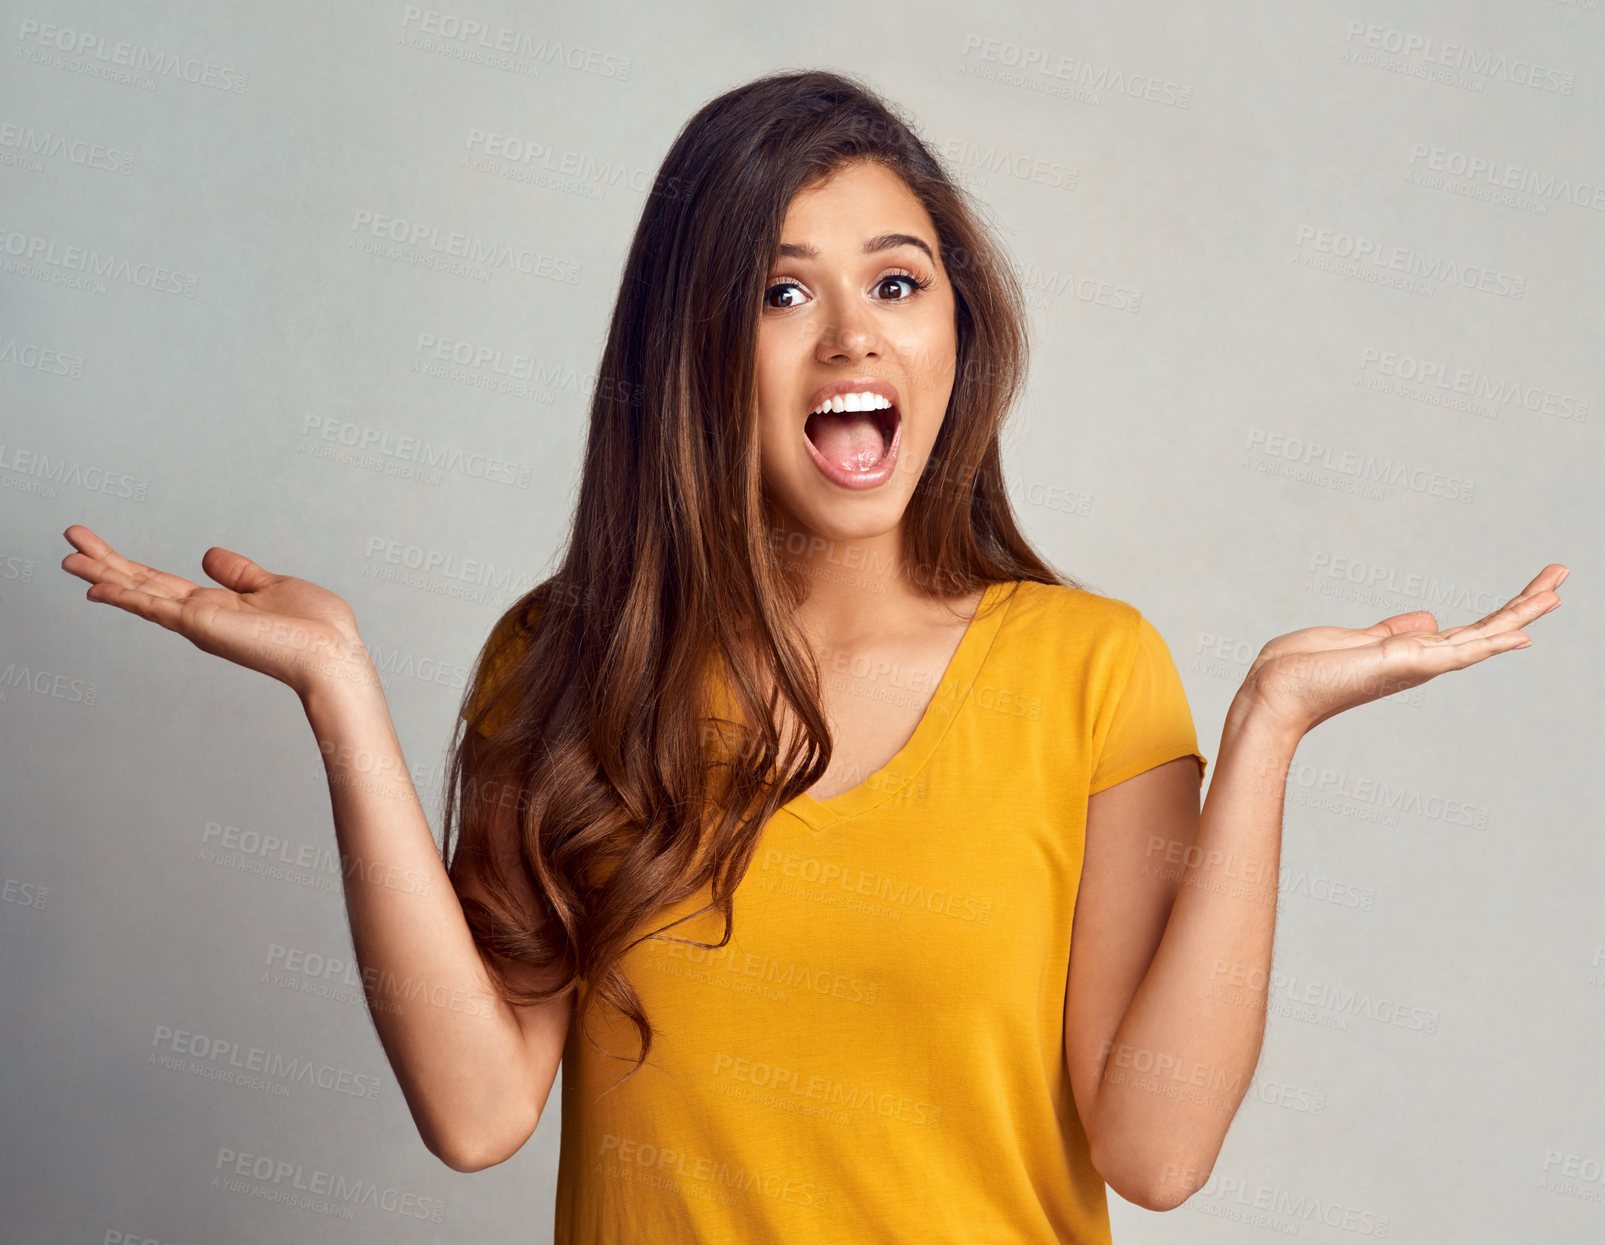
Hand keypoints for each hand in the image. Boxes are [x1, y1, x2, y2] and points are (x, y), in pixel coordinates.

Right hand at [60, 524, 377, 701]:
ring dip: (103, 574)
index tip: (98, 549)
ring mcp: (199, 621)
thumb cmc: (316, 629)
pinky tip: (95, 585)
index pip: (162, 582)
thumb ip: (239, 573)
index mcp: (218, 605)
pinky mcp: (203, 625)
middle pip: (141, 584)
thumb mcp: (273, 584)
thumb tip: (208, 555)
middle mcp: (201, 616)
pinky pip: (155, 607)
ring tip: (66, 556)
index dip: (129, 566)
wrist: (331, 655)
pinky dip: (125, 595)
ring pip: (140, 592)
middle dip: (104, 563)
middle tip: (69, 540)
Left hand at [1237, 563, 1566, 737]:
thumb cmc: (1301, 670)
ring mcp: (1415, 664)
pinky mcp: (1403, 664)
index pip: (1465, 629)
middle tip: (1561, 577)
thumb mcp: (1353, 639)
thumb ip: (1392, 631)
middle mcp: (1419, 661)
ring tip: (1557, 591)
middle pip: (1484, 629)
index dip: (1500, 613)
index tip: (1535, 591)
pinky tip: (1523, 633)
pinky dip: (1490, 643)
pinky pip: (1456, 652)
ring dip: (1520, 612)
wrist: (1274, 692)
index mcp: (1408, 652)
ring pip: (1480, 636)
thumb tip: (1427, 619)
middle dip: (1524, 604)